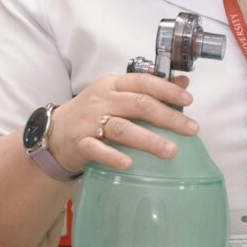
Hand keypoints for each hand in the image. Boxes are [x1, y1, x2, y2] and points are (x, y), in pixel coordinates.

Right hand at [49, 72, 199, 174]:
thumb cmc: (93, 114)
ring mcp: (89, 122)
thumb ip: (148, 90)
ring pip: (122, 128)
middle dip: (168, 117)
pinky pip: (97, 150)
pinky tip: (130, 164)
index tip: (189, 100)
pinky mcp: (80, 143)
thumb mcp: (117, 96)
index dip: (167, 90)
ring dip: (148, 140)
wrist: (55, 133)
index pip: (143, 82)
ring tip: (171, 151)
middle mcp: (101, 100)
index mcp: (112, 85)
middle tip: (191, 129)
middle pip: (138, 105)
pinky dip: (113, 156)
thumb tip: (183, 82)